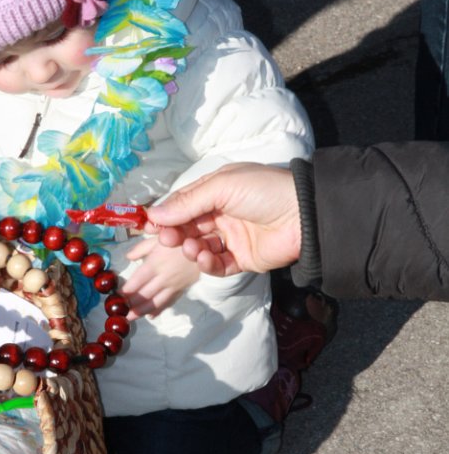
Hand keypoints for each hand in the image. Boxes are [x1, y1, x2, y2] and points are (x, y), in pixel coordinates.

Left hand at [122, 235, 199, 318]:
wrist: (206, 247)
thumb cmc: (181, 239)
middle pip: (144, 295)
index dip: (126, 291)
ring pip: (156, 302)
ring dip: (142, 312)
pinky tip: (151, 316)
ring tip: (130, 319)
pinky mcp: (182, 289)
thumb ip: (142, 248)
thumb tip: (127, 257)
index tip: (116, 296)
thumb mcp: (159, 238)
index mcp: (155, 263)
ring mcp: (173, 286)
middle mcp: (163, 277)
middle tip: (120, 312)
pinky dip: (160, 310)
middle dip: (131, 305)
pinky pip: (169, 302)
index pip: (137, 281)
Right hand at [145, 163, 301, 275]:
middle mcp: (223, 213)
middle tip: (167, 240)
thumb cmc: (264, 191)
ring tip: (193, 249)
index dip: (166, 215)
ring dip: (191, 249)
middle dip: (175, 234)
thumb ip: (188, 202)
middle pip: (188, 227)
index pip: (183, 204)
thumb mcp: (222, 187)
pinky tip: (206, 259)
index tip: (149, 226)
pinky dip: (208, 264)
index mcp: (217, 190)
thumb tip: (154, 215)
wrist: (305, 216)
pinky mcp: (242, 258)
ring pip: (200, 247)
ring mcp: (233, 237)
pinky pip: (218, 265)